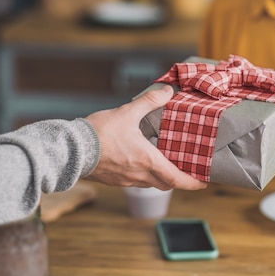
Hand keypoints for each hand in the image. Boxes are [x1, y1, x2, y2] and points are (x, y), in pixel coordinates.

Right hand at [85, 85, 206, 190]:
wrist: (71, 150)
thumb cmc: (99, 133)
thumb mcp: (127, 112)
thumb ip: (149, 101)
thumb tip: (167, 91)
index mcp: (148, 161)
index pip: (177, 179)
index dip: (193, 183)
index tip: (203, 182)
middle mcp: (139, 175)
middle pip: (165, 184)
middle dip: (177, 179)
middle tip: (185, 169)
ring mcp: (125, 180)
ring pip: (149, 183)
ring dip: (158, 176)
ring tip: (162, 163)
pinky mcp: (112, 181)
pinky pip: (133, 181)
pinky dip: (141, 175)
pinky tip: (136, 161)